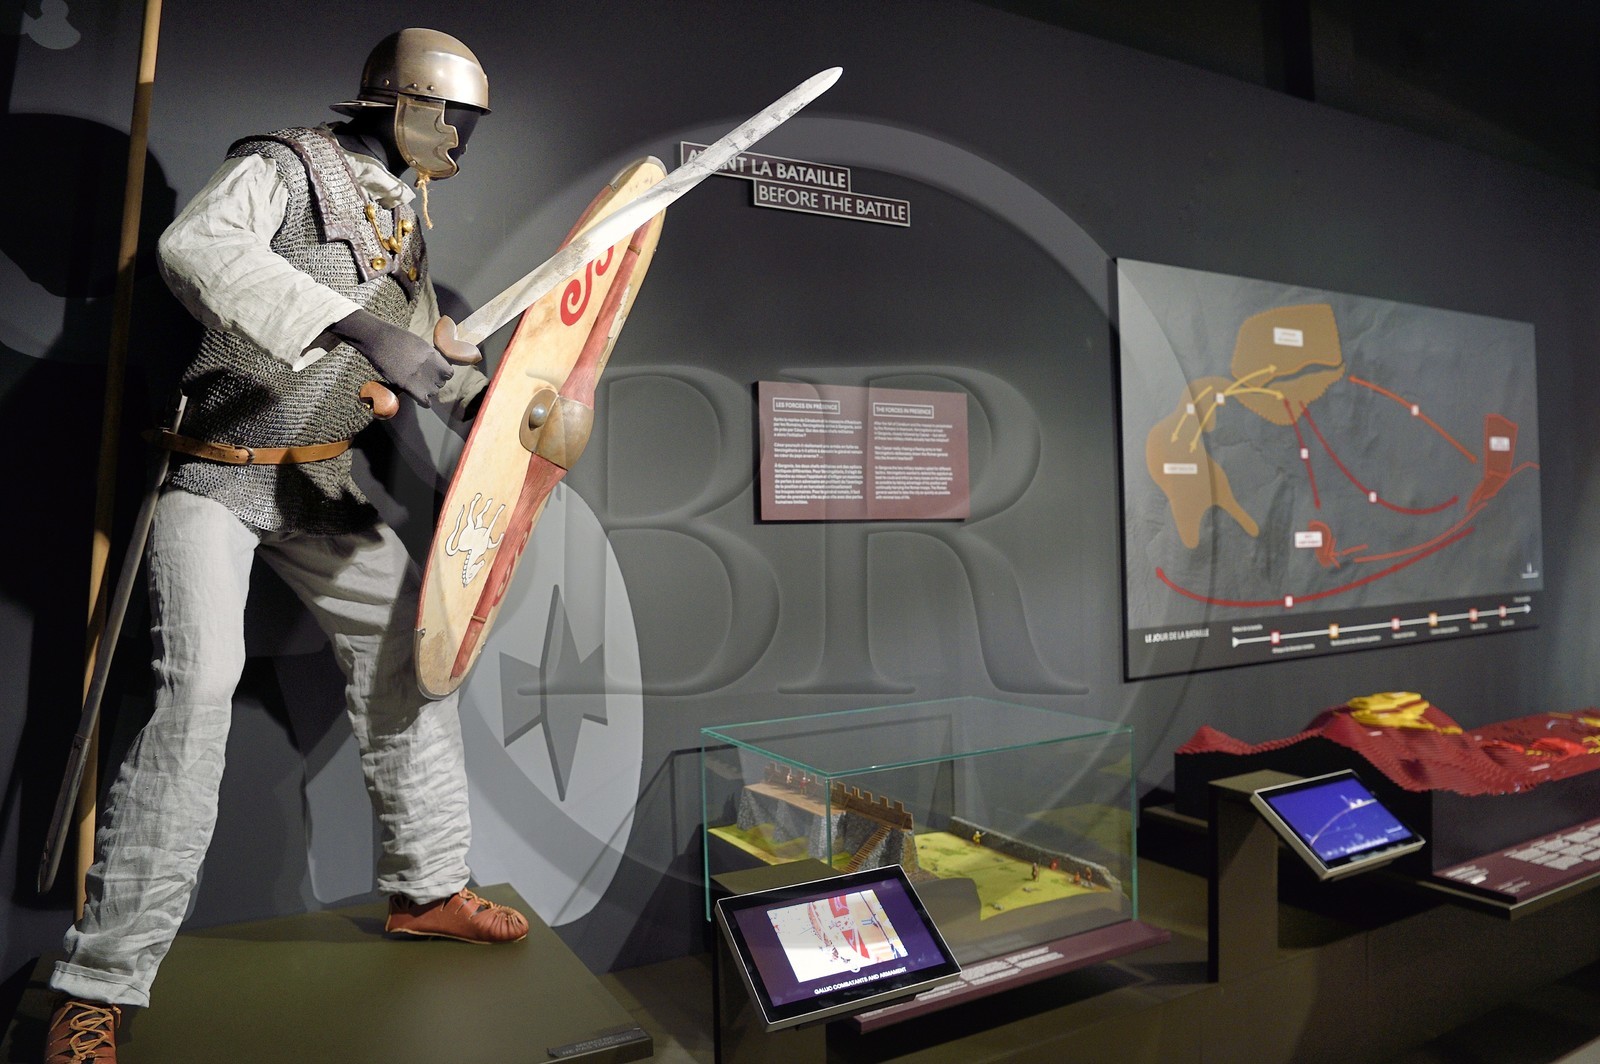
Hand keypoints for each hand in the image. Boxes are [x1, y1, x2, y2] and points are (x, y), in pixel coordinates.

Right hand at [328, 308, 452, 405]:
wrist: (377, 339)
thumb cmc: (395, 338)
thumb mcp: (419, 343)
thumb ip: (430, 355)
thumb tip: (436, 365)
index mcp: (432, 355)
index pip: (449, 373)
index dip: (443, 375)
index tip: (436, 375)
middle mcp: (428, 366)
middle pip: (441, 383)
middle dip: (435, 383)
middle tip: (425, 381)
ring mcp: (417, 376)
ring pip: (433, 392)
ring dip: (428, 391)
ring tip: (420, 387)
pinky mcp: (406, 384)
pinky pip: (424, 400)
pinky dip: (424, 402)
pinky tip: (422, 400)